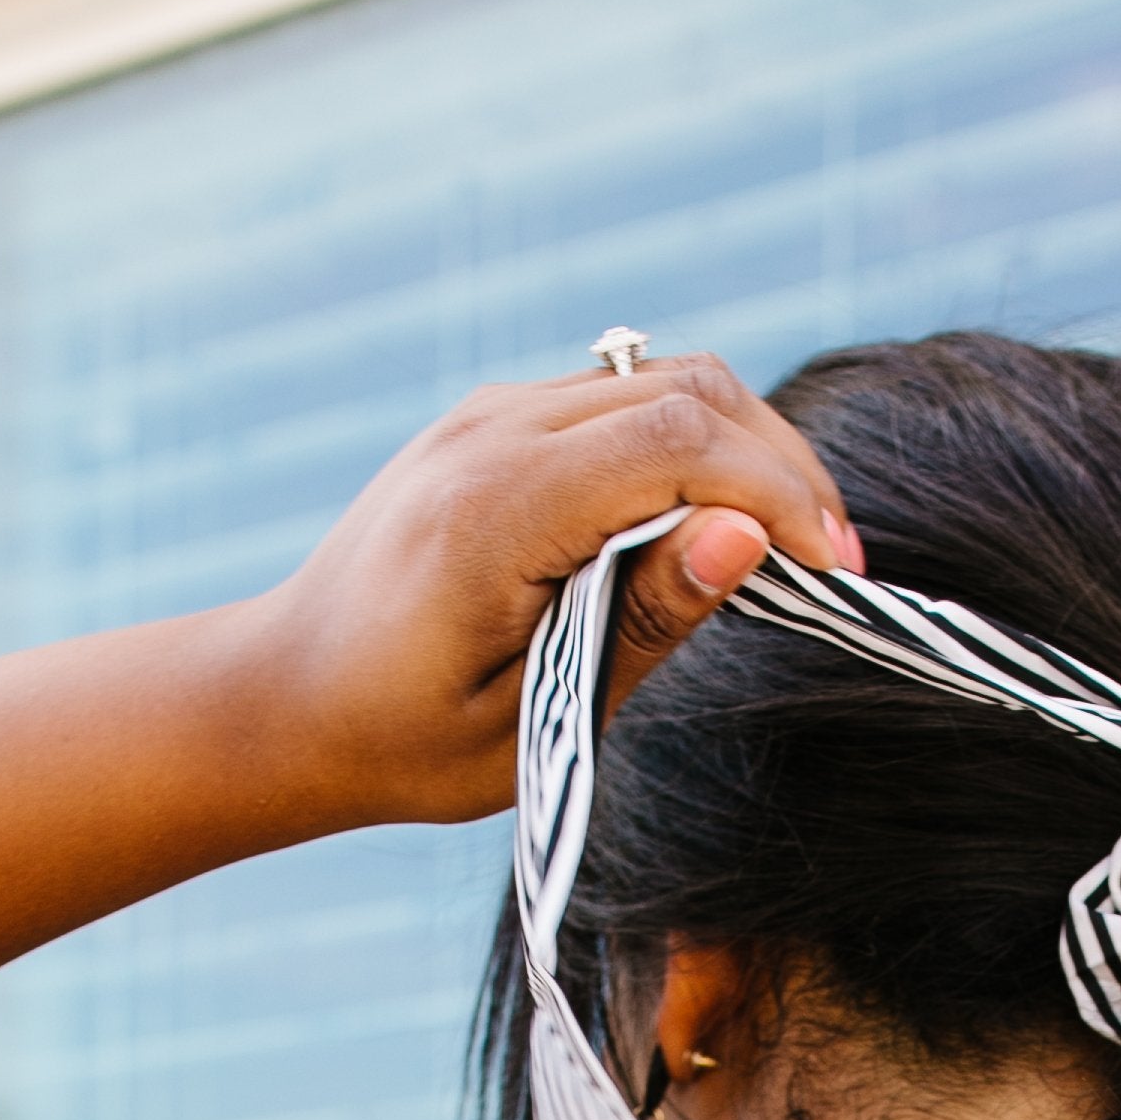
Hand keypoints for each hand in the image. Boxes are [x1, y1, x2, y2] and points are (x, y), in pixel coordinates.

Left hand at [253, 356, 860, 830]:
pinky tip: (718, 523)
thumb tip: (747, 538)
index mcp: (497, 508)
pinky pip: (620, 399)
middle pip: (687, 391)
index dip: (780, 497)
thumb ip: (641, 622)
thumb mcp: (533, 718)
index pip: (680, 445)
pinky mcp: (496, 421)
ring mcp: (489, 413)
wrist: (283, 694)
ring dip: (747, 450)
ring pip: (662, 379)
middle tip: (837, 563)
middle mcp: (491, 432)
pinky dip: (692, 446)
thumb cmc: (401, 739)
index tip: (836, 574)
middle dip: (783, 467)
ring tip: (794, 544)